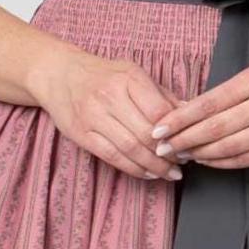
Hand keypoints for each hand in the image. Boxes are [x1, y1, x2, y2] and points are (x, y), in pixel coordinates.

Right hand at [29, 46, 186, 180]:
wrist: (59, 74)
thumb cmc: (103, 75)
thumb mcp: (133, 74)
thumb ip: (161, 95)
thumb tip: (189, 113)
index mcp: (128, 78)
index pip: (159, 111)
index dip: (175, 132)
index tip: (186, 142)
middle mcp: (110, 96)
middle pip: (146, 134)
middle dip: (167, 154)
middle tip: (180, 164)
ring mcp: (94, 117)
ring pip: (130, 149)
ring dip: (153, 166)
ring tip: (168, 173)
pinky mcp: (83, 135)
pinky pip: (113, 157)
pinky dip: (134, 169)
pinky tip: (147, 174)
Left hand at [149, 62, 248, 168]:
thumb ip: (225, 95)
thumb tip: (185, 113)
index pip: (210, 102)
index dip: (181, 118)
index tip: (160, 128)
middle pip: (216, 127)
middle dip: (185, 139)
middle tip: (163, 147)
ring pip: (229, 147)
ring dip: (201, 154)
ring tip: (182, 155)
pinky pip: (245, 160)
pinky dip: (221, 162)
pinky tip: (206, 162)